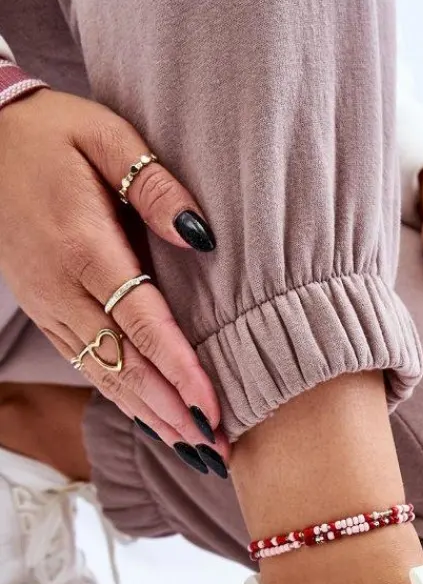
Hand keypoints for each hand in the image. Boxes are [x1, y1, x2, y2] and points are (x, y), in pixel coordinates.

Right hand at [0, 88, 228, 454]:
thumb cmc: (56, 133)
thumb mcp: (109, 137)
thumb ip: (157, 186)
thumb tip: (202, 238)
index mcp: (83, 245)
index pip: (142, 323)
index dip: (179, 371)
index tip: (212, 408)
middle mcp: (62, 287)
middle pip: (124, 364)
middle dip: (171, 412)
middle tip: (216, 449)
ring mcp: (49, 304)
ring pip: (104, 375)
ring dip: (151, 416)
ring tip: (195, 450)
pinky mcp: (45, 310)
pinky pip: (86, 364)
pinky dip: (122, 397)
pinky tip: (154, 421)